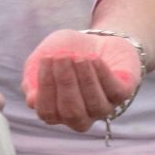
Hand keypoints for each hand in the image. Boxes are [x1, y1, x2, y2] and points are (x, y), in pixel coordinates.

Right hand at [23, 29, 139, 133]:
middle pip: (72, 113)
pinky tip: (93, 58)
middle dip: (65, 83)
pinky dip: (102, 74)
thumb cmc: (64, 52)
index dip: (46, 88)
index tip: (46, 59)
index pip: (48, 113)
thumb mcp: (43, 58)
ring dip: (85, 79)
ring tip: (79, 57)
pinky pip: (115, 92)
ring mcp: (103, 108)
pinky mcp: (122, 94)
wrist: (94, 39)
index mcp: (57, 112)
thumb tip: (32, 101)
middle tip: (61, 57)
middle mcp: (81, 116)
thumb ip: (32, 77)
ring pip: (95, 106)